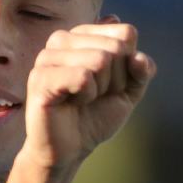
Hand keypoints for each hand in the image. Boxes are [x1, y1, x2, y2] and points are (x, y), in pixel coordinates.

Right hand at [23, 18, 154, 171]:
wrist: (70, 148)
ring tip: (82, 99)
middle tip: (95, 96)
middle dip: (116, 80)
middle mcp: (63, 39)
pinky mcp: (41, 77)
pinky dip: (87, 95)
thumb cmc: (95, 115)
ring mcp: (48, 56)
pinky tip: (71, 102)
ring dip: (101, 89)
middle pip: (116, 47)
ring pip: (100, 59)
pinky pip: (83, 76)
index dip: (129, 66)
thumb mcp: (129, 91)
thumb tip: (138, 56)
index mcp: (83, 34)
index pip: (126, 34)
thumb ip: (141, 70)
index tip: (110, 83)